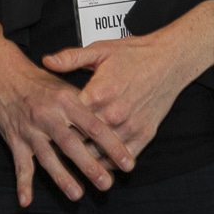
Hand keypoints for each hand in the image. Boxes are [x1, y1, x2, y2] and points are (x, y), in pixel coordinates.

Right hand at [0, 43, 137, 207]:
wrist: (4, 74)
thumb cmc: (42, 83)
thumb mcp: (66, 87)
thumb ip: (87, 107)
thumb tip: (114, 126)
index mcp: (66, 101)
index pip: (94, 126)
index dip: (113, 146)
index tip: (129, 163)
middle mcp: (48, 115)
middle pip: (71, 144)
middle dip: (89, 166)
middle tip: (106, 183)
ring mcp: (30, 129)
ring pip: (47, 157)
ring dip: (62, 177)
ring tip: (77, 195)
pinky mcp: (15, 140)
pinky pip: (20, 165)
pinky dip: (22, 184)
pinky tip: (26, 202)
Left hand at [42, 0, 213, 160]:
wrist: (169, 60)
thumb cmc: (133, 53)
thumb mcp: (98, 50)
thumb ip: (70, 58)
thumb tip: (46, 61)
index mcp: (98, 94)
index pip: (68, 120)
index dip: (55, 127)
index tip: (45, 131)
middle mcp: (113, 114)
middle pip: (82, 141)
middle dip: (67, 148)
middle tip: (54, 153)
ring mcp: (130, 127)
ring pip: (101, 154)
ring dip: (87, 159)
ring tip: (73, 163)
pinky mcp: (145, 135)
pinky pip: (124, 158)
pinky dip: (110, 163)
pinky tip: (99, 162)